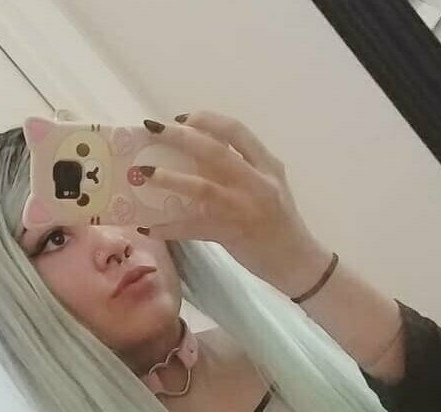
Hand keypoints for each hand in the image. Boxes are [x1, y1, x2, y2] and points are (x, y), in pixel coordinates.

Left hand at [135, 110, 333, 296]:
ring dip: (170, 179)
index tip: (181, 119)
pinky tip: (149, 227)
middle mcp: (257, 183)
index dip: (205, 120)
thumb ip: (244, 169)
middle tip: (152, 130)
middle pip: (213, 151)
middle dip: (178, 137)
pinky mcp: (233, 234)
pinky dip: (170, 227)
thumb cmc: (281, 223)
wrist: (297, 262)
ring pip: (202, 187)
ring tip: (143, 174)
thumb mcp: (270, 187)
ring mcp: (244, 208)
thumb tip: (198, 155)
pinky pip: (194, 227)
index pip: (236, 130)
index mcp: (267, 166)